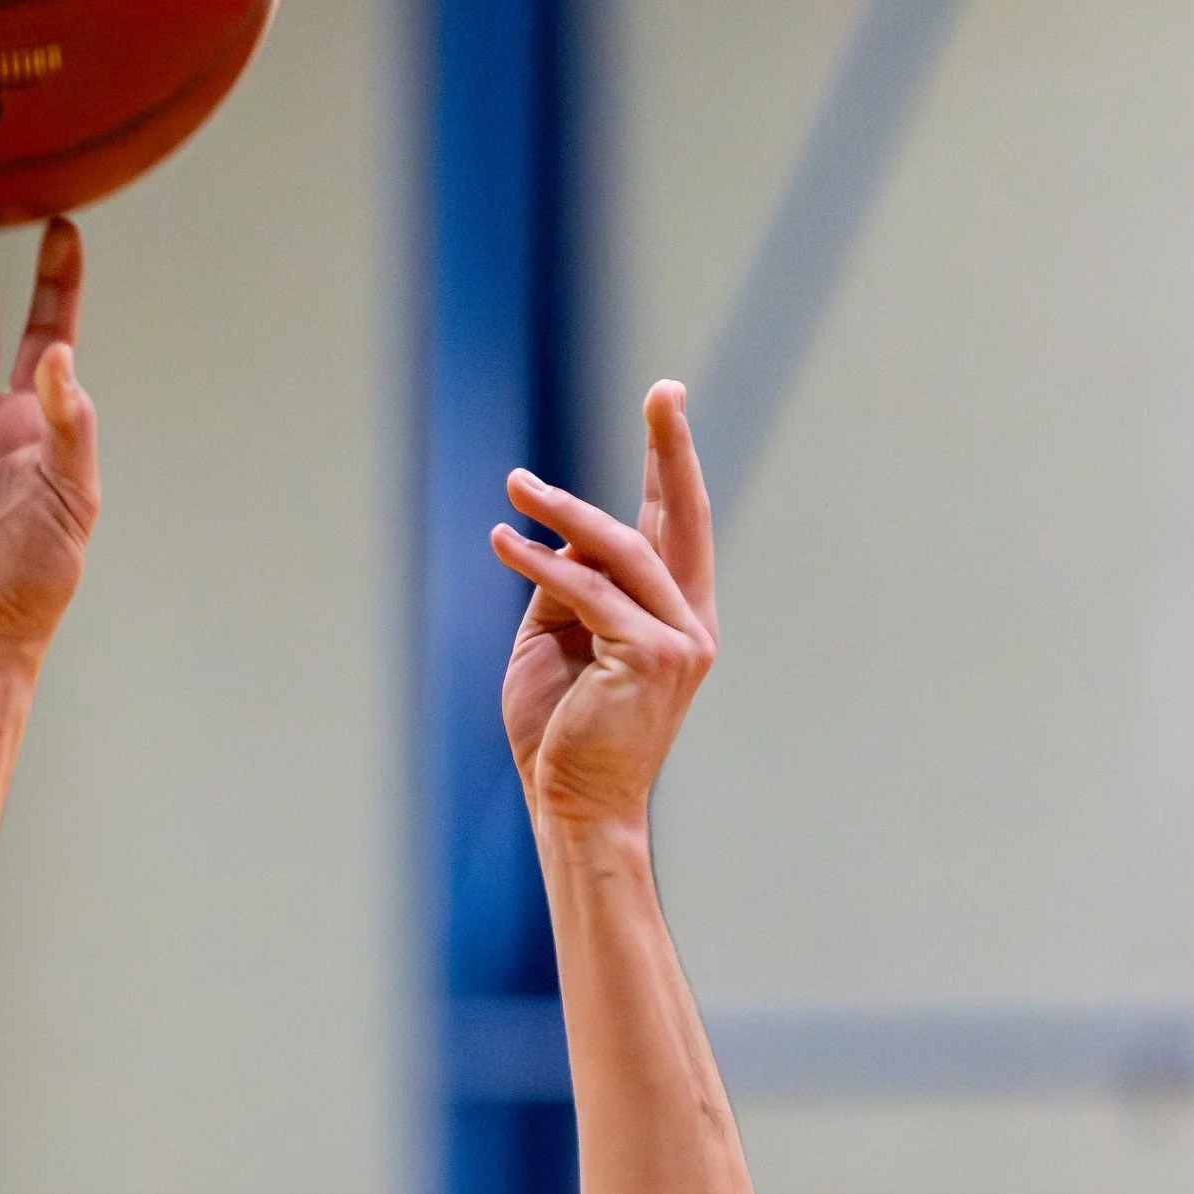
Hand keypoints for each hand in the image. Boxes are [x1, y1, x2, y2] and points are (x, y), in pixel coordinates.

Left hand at [491, 382, 715, 827]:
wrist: (573, 803)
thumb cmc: (563, 730)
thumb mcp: (559, 638)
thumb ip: (567, 584)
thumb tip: (564, 533)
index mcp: (676, 615)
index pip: (676, 527)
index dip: (671, 464)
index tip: (667, 403)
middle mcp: (690, 622)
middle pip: (683, 517)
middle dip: (673, 449)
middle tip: (665, 390)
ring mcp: (678, 639)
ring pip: (619, 550)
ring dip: (563, 511)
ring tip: (515, 485)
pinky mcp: (649, 656)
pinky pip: (588, 592)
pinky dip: (540, 563)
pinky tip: (504, 542)